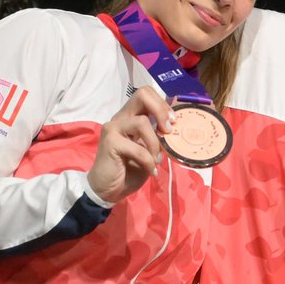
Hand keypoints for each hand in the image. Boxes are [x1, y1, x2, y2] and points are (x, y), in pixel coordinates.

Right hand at [88, 88, 174, 203]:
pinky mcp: (109, 142)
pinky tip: (149, 170)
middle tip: (167, 131)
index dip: (163, 104)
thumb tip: (175, 129)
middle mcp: (121, 117)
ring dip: (154, 144)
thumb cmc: (130, 169)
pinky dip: (147, 160)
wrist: (109, 189)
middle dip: (161, 110)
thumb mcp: (150, 150)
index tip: (173, 122)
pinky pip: (137, 147)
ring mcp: (113, 128)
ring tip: (156, 160)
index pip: (146, 94)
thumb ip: (158, 136)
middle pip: (142, 94)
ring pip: (142, 122)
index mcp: (131, 117)